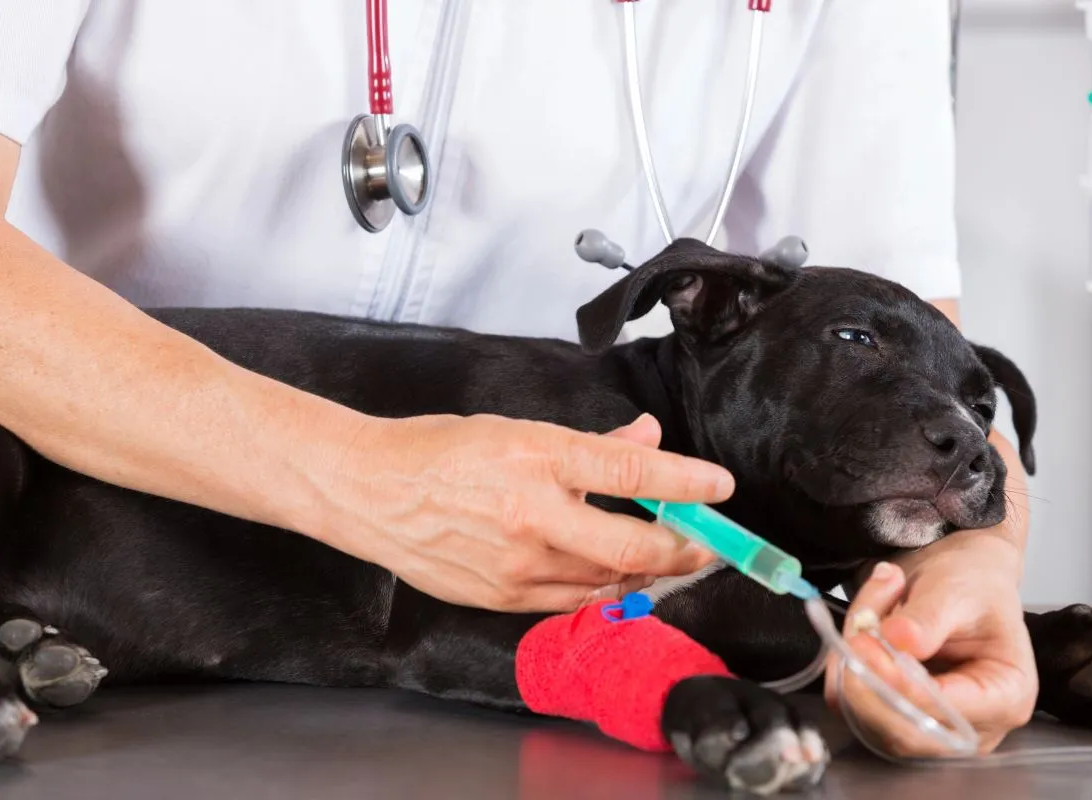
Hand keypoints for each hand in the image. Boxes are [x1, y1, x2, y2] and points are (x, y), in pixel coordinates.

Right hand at [307, 412, 730, 611]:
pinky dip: (603, 589)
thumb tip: (647, 438)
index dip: (686, 482)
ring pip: (607, 579)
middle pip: (632, 545)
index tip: (721, 486)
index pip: (631, 472)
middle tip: (709, 543)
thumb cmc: (439, 453)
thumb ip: (592, 442)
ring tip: (666, 555)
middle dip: (684, 548)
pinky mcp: (500, 597)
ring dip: (646, 569)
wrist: (369, 492)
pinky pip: (572, 602)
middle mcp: (531, 516)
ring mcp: (516, 565)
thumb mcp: (519, 429)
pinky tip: (616, 575)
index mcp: (537, 459)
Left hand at [824, 532, 1036, 757]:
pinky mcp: (895, 721)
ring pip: (869, 720)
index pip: (947, 710)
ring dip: (851, 670)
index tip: (867, 646)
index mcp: (1007, 697)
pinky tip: (858, 633)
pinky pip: (854, 708)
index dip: (901, 685)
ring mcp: (932, 732)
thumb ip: (928, 617)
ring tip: (864, 616)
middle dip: (867, 684)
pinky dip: (843, 671)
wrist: (956, 584)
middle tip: (853, 634)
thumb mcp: (956, 590)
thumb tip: (898, 638)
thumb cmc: (971, 587)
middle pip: (904, 732)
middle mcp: (972, 729)